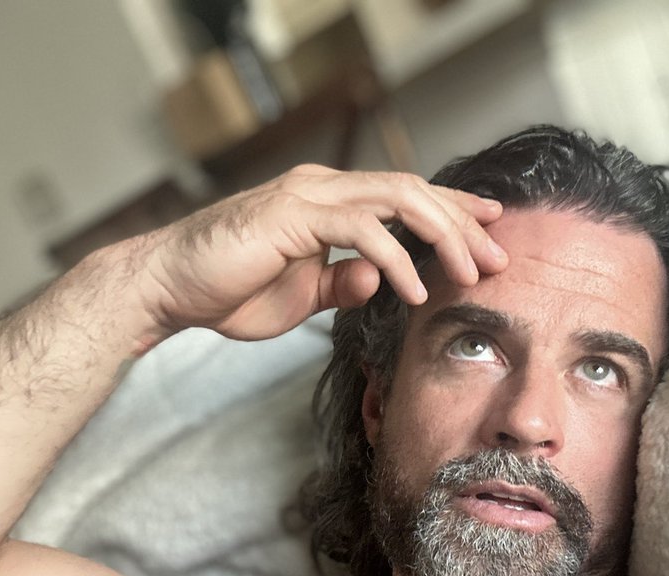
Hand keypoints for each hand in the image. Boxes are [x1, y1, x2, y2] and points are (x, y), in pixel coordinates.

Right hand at [133, 164, 506, 340]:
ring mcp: (308, 195)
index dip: (452, 212)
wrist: (170, 289)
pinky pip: (361, 231)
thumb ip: (342, 285)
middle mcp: (323, 188)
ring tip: (470, 273)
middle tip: (499, 257)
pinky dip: (395, 260)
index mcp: (328, 202)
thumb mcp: (303, 295)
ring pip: (397, 199)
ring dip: (442, 235)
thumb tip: (379, 281)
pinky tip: (413, 290)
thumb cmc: (229, 290)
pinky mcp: (293, 215)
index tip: (491, 233)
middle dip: (462, 223)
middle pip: (413, 191)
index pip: (404, 198)